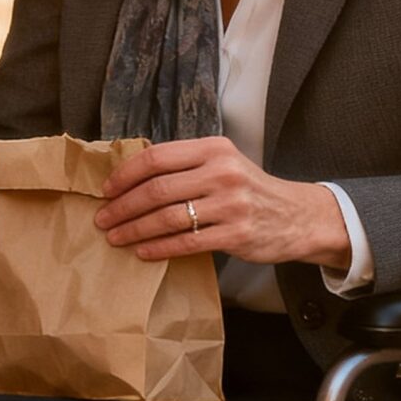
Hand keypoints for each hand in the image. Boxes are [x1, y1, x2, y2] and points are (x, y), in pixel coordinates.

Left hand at [93, 135, 350, 266]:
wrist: (297, 216)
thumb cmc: (249, 190)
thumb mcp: (222, 164)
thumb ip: (185, 165)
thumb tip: (130, 177)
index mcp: (214, 148)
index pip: (157, 157)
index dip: (125, 175)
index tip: (106, 190)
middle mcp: (222, 172)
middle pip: (157, 189)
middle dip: (122, 206)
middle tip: (103, 219)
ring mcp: (231, 204)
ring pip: (168, 218)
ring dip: (134, 229)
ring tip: (115, 237)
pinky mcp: (236, 234)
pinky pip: (186, 242)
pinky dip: (159, 248)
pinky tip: (143, 252)